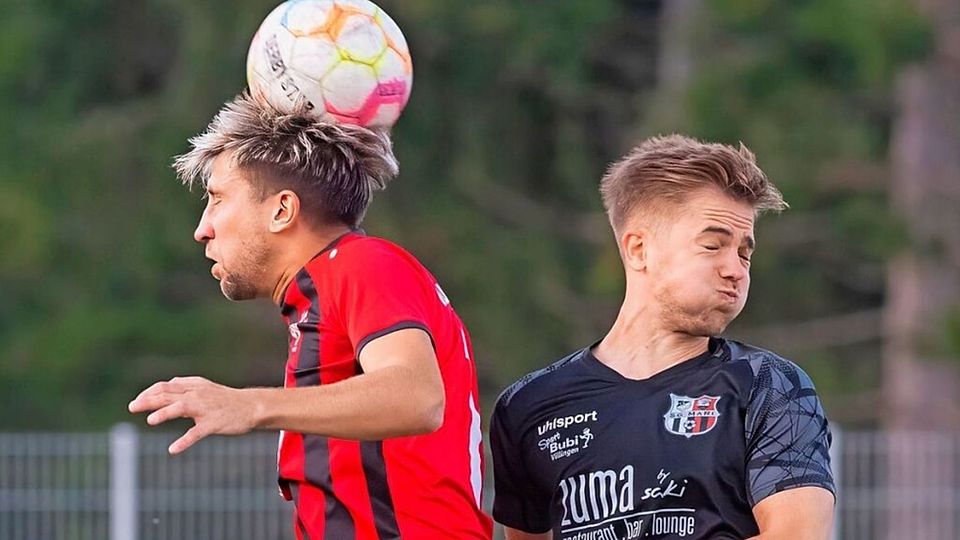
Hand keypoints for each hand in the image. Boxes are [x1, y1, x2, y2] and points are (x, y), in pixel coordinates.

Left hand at [128, 376, 257, 453]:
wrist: (252, 407)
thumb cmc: (226, 399)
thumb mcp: (205, 388)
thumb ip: (186, 387)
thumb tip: (168, 385)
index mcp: (193, 385)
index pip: (165, 386)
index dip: (148, 393)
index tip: (137, 401)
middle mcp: (197, 394)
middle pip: (168, 395)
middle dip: (148, 400)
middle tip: (132, 407)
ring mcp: (205, 409)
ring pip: (181, 408)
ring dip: (164, 413)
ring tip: (150, 420)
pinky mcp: (213, 423)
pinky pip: (196, 433)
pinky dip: (184, 441)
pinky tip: (173, 449)